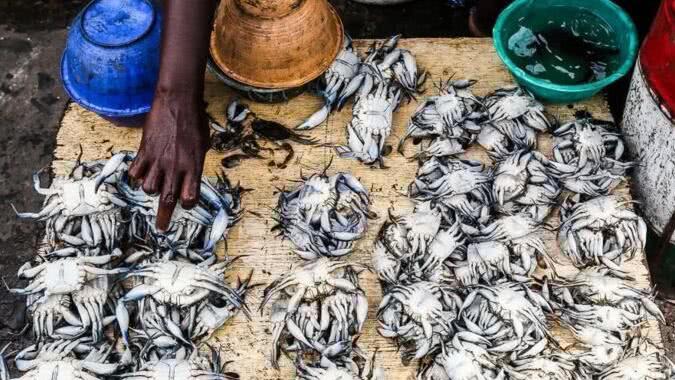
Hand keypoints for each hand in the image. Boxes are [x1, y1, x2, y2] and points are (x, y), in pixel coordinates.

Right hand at [129, 90, 209, 230]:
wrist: (177, 102)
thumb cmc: (195, 121)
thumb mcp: (203, 144)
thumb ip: (195, 162)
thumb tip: (190, 174)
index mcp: (194, 167)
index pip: (190, 198)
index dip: (187, 203)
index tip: (185, 202)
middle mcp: (176, 167)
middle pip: (167, 200)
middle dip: (163, 217)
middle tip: (161, 228)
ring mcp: (159, 160)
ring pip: (148, 188)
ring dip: (150, 189)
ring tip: (153, 181)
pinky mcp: (144, 151)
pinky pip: (135, 172)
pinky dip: (136, 175)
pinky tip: (140, 170)